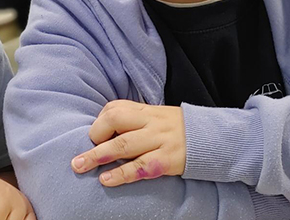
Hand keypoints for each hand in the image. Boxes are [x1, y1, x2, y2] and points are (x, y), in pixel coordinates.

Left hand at [70, 100, 185, 186]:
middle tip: (77, 158)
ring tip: (81, 166)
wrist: (212, 138)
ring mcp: (159, 139)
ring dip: (99, 156)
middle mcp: (150, 122)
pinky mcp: (168, 159)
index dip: (99, 124)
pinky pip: (141, 166)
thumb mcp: (155, 118)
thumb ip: (133, 122)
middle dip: (94, 137)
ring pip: (124, 144)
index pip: (114, 109)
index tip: (95, 138)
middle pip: (116, 120)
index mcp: (145, 110)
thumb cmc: (176, 130)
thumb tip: (102, 135)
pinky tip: (107, 180)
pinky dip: (122, 174)